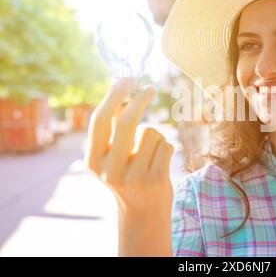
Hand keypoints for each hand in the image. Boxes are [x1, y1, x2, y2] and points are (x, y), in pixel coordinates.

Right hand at [84, 79, 174, 254]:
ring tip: (151, 155)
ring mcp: (132, 177)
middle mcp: (109, 170)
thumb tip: (120, 90)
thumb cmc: (127, 175)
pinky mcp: (154, 180)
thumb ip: (112, 127)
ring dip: (156, 137)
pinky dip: (166, 149)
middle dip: (140, 100)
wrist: (143, 212)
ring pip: (152, 133)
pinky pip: (166, 146)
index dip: (113, 95)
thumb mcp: (112, 155)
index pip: (99, 120)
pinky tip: (160, 164)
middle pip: (126, 123)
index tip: (127, 79)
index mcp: (93, 160)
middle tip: (151, 88)